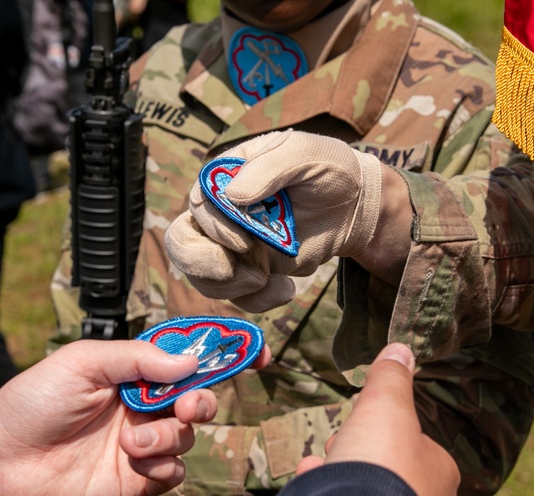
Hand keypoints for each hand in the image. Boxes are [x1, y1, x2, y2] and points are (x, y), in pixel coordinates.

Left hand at [0, 338, 267, 495]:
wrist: (4, 459)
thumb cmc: (33, 402)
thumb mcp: (83, 362)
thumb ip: (138, 358)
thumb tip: (190, 360)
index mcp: (131, 372)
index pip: (184, 360)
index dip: (219, 356)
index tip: (253, 356)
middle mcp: (142, 406)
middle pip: (198, 399)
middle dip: (201, 401)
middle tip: (186, 406)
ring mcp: (142, 443)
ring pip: (187, 437)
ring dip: (167, 436)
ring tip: (130, 442)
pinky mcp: (137, 480)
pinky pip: (175, 472)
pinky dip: (163, 466)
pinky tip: (134, 462)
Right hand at [165, 130, 383, 311]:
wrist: (352, 206)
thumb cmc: (328, 171)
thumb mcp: (306, 154)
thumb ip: (271, 167)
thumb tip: (232, 196)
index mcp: (224, 178)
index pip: (197, 205)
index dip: (213, 228)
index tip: (243, 241)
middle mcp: (219, 214)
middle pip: (181, 243)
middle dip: (201, 264)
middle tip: (232, 271)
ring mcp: (231, 247)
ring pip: (203, 277)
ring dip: (231, 287)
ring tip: (266, 281)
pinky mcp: (250, 272)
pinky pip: (236, 298)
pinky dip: (257, 301)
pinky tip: (285, 289)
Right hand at [296, 343, 457, 495]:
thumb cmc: (379, 465)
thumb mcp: (384, 407)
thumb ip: (391, 379)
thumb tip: (401, 349)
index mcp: (441, 474)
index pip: (412, 444)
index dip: (379, 430)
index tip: (356, 424)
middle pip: (387, 473)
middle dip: (357, 457)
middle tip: (337, 448)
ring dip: (338, 479)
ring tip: (318, 470)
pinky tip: (311, 495)